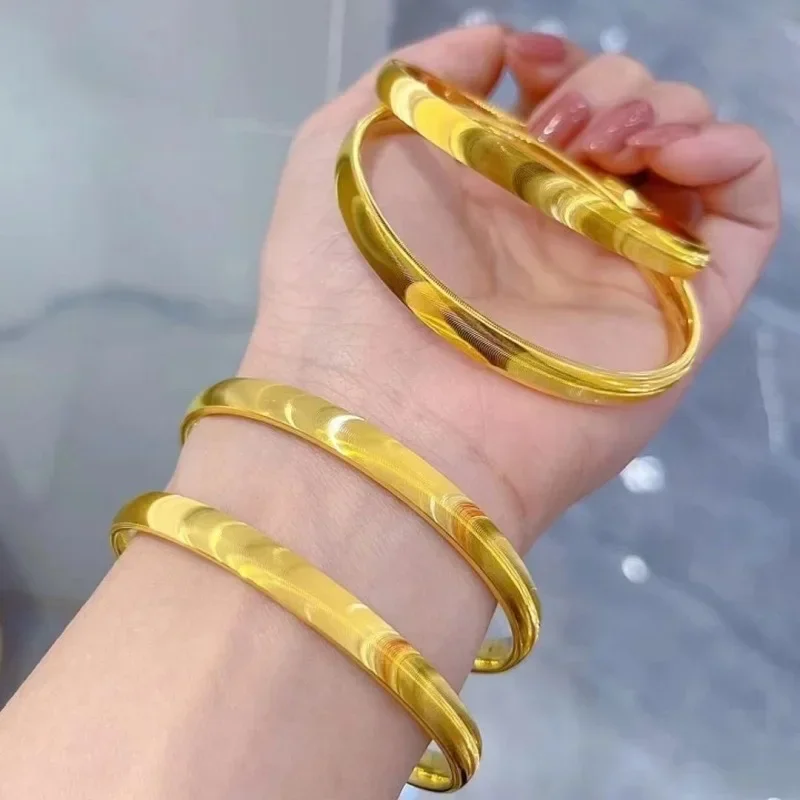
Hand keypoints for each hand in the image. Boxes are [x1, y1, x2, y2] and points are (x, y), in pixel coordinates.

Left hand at [241, 25, 778, 548]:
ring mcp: (619, 274)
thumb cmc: (341, 278)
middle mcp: (559, 235)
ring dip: (670, 116)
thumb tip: (497, 44)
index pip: (559, 110)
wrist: (382, 411)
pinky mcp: (677, 315)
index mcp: (492, 198)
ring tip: (615, 145)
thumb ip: (418, 76)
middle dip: (610, 93)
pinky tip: (684, 152)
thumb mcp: (343, 143)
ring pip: (688, 163)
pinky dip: (737, 158)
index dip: (559, 68)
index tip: (531, 67)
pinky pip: (746, 221)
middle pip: (629, 129)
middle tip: (560, 133)